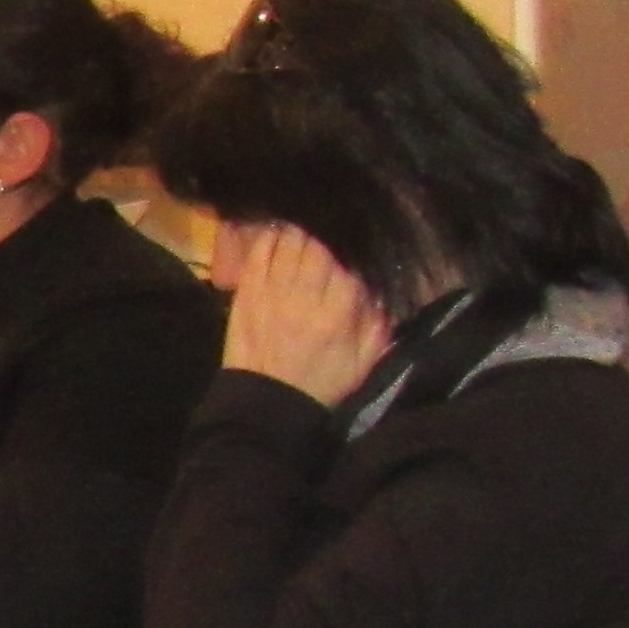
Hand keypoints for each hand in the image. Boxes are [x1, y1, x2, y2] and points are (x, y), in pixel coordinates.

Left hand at [216, 222, 396, 407]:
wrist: (268, 403)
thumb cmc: (322, 383)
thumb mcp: (364, 361)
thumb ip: (378, 323)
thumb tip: (381, 286)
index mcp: (338, 314)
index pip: (349, 263)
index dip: (352, 244)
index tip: (356, 237)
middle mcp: (305, 298)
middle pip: (317, 245)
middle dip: (326, 232)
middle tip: (331, 227)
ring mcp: (272, 293)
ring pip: (288, 243)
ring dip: (300, 229)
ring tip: (308, 223)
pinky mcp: (247, 293)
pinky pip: (259, 254)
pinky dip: (270, 238)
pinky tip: (280, 231)